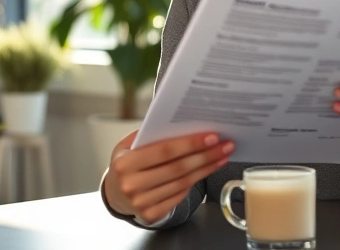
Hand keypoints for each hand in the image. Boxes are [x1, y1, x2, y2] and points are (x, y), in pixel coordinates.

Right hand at [104, 130, 234, 223]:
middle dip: (205, 155)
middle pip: (178, 168)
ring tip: (221, 157)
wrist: (115, 193)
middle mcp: (132, 185)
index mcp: (124, 163)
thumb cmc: (126, 164)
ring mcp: (142, 202)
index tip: (212, 136)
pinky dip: (195, 182)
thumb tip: (181, 124)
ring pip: (183, 183)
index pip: (164, 151)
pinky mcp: (151, 214)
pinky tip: (206, 170)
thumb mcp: (127, 146)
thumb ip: (149, 135)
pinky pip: (180, 195)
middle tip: (225, 146)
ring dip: (206, 169)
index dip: (190, 144)